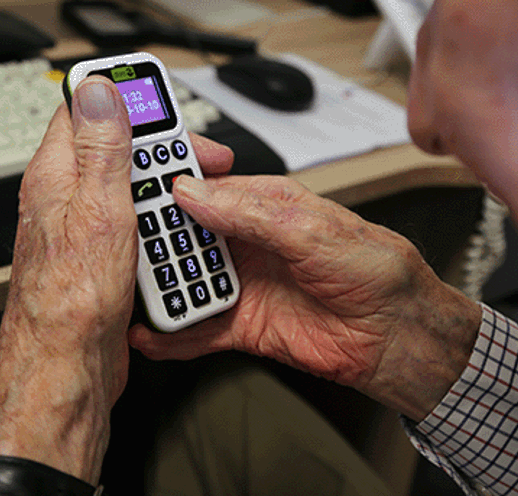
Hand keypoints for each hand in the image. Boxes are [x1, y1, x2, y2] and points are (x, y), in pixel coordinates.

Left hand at [0, 75, 233, 483]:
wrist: (67, 370)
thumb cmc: (71, 300)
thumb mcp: (97, 209)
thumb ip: (100, 147)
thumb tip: (99, 89)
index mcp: (57, 176)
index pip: (84, 109)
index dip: (125, 97)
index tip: (160, 98)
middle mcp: (66, 199)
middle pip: (117, 151)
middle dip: (161, 150)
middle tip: (199, 159)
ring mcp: (85, 230)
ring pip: (132, 191)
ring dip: (166, 193)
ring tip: (195, 200)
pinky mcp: (102, 259)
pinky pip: (138, 229)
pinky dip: (163, 228)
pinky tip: (178, 238)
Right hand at [129, 175, 480, 420]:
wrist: (397, 336)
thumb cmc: (376, 271)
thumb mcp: (315, 231)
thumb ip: (251, 214)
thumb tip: (196, 193)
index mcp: (267, 205)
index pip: (206, 186)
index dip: (170, 182)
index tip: (133, 181)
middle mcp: (249, 241)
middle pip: (185, 235)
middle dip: (152, 239)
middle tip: (120, 243)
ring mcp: (244, 283)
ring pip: (184, 280)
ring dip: (157, 286)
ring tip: (125, 289)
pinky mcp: (243, 326)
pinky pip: (198, 329)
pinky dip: (172, 335)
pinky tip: (149, 335)